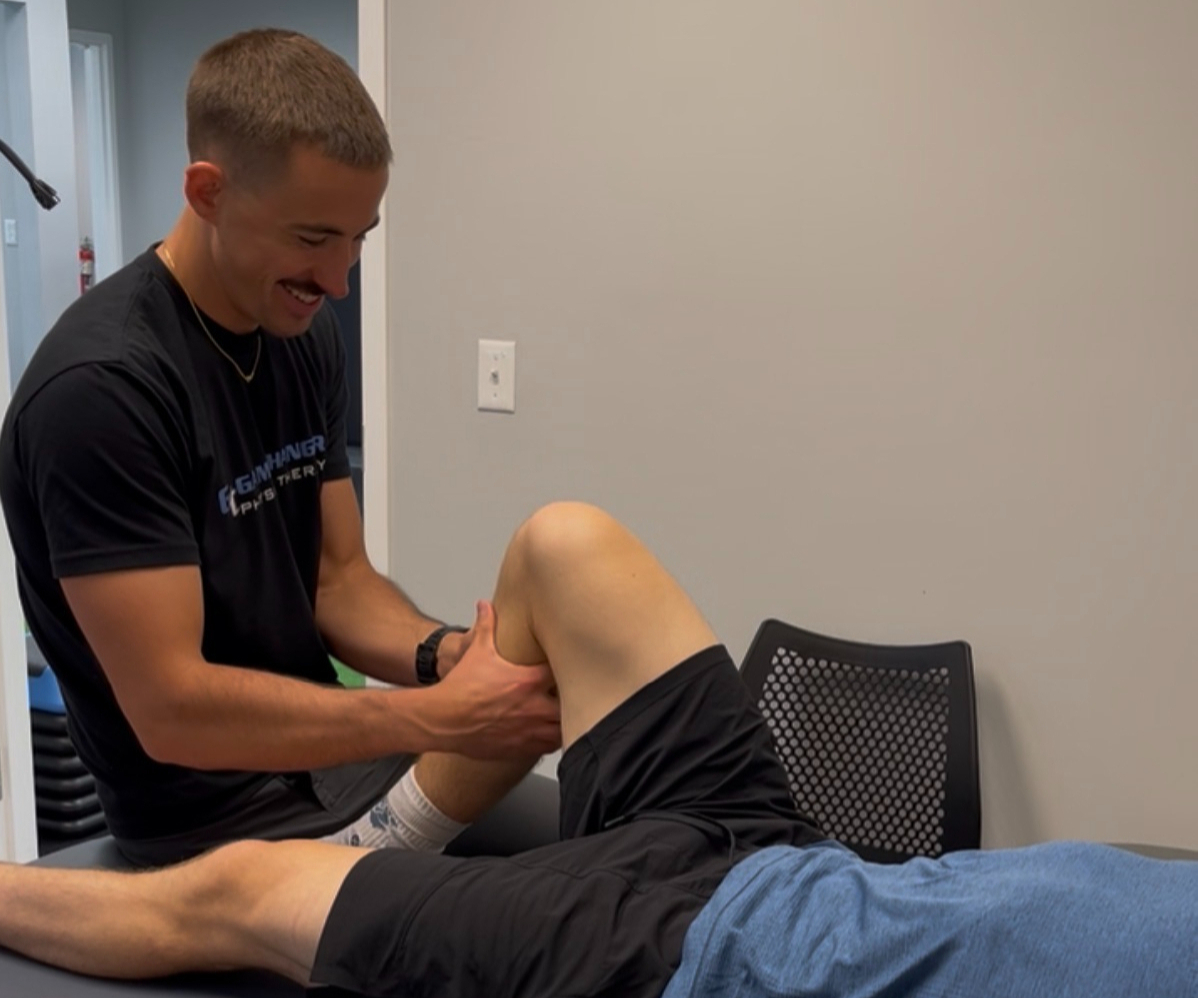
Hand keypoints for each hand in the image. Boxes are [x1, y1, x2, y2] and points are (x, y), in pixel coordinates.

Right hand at [431, 600, 561, 758]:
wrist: (442, 719)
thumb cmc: (460, 688)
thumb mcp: (477, 651)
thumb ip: (486, 626)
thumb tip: (485, 606)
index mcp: (528, 681)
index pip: (563, 673)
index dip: (569, 669)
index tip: (569, 666)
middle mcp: (533, 708)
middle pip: (570, 705)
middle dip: (572, 700)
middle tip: (570, 694)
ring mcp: (528, 730)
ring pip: (562, 731)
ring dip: (564, 723)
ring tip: (562, 715)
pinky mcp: (519, 748)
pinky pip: (546, 749)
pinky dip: (549, 741)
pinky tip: (545, 732)